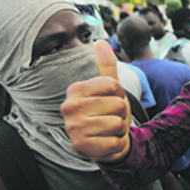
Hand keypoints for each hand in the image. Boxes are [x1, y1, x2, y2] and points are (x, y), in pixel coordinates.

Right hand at [61, 41, 131, 162]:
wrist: (107, 141)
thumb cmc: (108, 112)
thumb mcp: (110, 89)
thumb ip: (106, 66)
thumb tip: (100, 42)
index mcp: (74, 90)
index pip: (113, 85)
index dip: (119, 94)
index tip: (111, 100)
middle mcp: (68, 107)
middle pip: (117, 104)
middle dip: (120, 113)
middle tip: (110, 117)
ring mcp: (72, 128)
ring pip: (116, 123)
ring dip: (119, 129)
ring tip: (109, 130)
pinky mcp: (80, 147)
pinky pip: (114, 142)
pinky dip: (116, 144)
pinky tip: (107, 142)